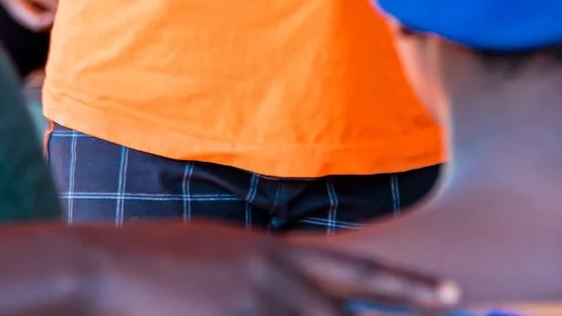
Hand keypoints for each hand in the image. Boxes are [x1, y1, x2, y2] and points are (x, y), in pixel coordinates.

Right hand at [0, 223, 460, 315]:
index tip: (454, 296)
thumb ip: (262, 268)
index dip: (412, 289)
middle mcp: (280, 281)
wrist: (101, 265)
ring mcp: (256, 311)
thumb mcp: (221, 252)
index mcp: (281, 253)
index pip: (363, 274)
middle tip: (460, 315)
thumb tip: (288, 280)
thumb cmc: (155, 261)